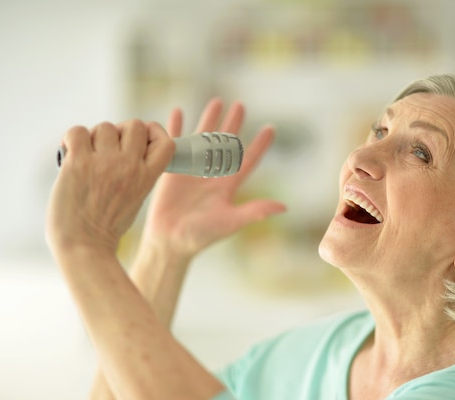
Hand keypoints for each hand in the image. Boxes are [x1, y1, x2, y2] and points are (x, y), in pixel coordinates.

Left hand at [46, 120, 174, 253]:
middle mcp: (129, 167)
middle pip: (135, 125)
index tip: (141, 140)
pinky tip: (69, 153)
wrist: (84, 246)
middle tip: (109, 147)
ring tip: (87, 157)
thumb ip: (137, 172)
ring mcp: (104, 164)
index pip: (166, 141)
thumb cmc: (107, 227)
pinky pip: (77, 131)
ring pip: (105, 127)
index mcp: (147, 177)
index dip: (153, 132)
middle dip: (121, 131)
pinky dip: (71, 138)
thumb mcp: (136, 198)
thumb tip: (124, 146)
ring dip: (94, 138)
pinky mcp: (78, 163)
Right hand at [141, 98, 285, 256]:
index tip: (271, 128)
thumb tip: (284, 207)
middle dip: (234, 124)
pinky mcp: (172, 170)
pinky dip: (176, 127)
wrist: (170, 242)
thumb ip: (255, 211)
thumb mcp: (230, 222)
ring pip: (203, 137)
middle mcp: (212, 174)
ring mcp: (192, 170)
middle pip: (225, 142)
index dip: (260, 145)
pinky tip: (178, 111)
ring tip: (216, 101)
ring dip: (209, 120)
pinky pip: (175, 143)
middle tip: (241, 105)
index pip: (247, 159)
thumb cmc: (201, 236)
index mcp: (228, 185)